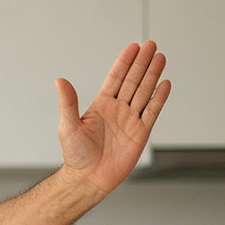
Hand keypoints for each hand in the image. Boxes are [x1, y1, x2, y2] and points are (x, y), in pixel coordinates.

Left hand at [56, 41, 170, 191]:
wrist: (88, 179)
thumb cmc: (76, 155)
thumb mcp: (67, 126)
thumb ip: (68, 103)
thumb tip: (60, 80)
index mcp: (101, 105)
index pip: (115, 78)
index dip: (124, 62)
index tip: (133, 47)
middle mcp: (117, 110)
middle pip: (133, 81)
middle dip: (142, 63)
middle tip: (151, 45)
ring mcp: (130, 120)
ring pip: (144, 92)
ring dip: (152, 75)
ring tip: (160, 57)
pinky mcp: (140, 133)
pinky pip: (152, 112)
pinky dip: (159, 98)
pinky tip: (165, 84)